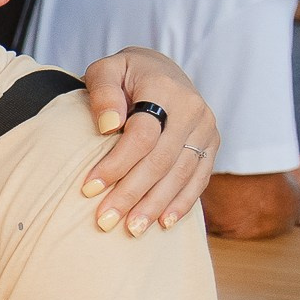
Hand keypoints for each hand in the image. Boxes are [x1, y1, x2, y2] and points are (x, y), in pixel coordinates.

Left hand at [79, 48, 216, 232]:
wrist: (161, 70)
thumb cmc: (124, 74)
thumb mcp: (107, 70)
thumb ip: (103, 92)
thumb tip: (108, 126)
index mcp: (165, 90)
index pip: (141, 135)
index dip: (115, 164)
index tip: (88, 189)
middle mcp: (193, 110)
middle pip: (162, 160)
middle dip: (132, 193)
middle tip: (106, 220)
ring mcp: (206, 129)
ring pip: (182, 174)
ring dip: (156, 205)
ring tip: (131, 229)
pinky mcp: (211, 144)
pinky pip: (199, 178)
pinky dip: (182, 202)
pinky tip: (164, 223)